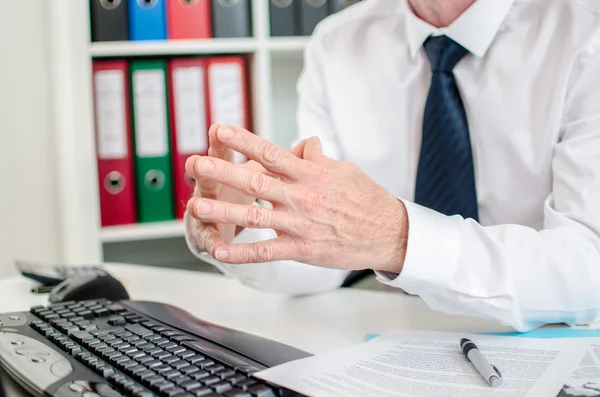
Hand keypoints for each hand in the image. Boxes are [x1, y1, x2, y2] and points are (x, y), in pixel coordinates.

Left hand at [186, 125, 408, 272]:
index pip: (270, 153)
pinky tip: (221, 252)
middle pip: (256, 181)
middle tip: (196, 164)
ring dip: (223, 212)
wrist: (388, 232)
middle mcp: (301, 196)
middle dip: (223, 172)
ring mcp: (300, 224)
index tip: (219, 130)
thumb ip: (317, 158)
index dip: (243, 141)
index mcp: (309, 174)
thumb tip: (304, 142)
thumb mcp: (343, 169)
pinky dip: (243, 254)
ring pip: (255, 216)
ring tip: (196, 207)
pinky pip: (267, 251)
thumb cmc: (366, 198)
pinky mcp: (302, 249)